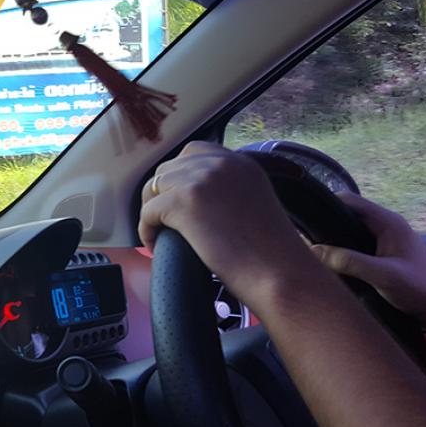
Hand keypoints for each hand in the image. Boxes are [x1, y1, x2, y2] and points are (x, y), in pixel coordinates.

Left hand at [138, 142, 323, 305]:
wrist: (279, 273)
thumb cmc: (270, 255)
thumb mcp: (255, 203)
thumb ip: (230, 191)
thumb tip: (198, 202)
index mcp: (240, 162)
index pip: (194, 153)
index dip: (178, 178)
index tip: (176, 202)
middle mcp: (220, 163)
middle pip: (169, 168)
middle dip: (161, 194)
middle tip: (163, 222)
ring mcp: (201, 179)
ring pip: (153, 187)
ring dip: (152, 211)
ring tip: (160, 235)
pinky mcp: (184, 201)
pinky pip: (147, 211)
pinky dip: (146, 230)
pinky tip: (156, 247)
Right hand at [310, 192, 425, 330]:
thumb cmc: (421, 289)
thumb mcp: (382, 275)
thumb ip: (348, 262)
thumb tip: (312, 250)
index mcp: (388, 222)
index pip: (349, 201)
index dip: (324, 205)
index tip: (301, 218)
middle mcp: (386, 226)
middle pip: (347, 216)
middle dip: (324, 225)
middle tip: (301, 240)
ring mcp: (386, 241)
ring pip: (350, 233)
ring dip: (333, 241)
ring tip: (309, 252)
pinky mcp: (384, 255)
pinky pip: (356, 247)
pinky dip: (342, 252)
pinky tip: (329, 265)